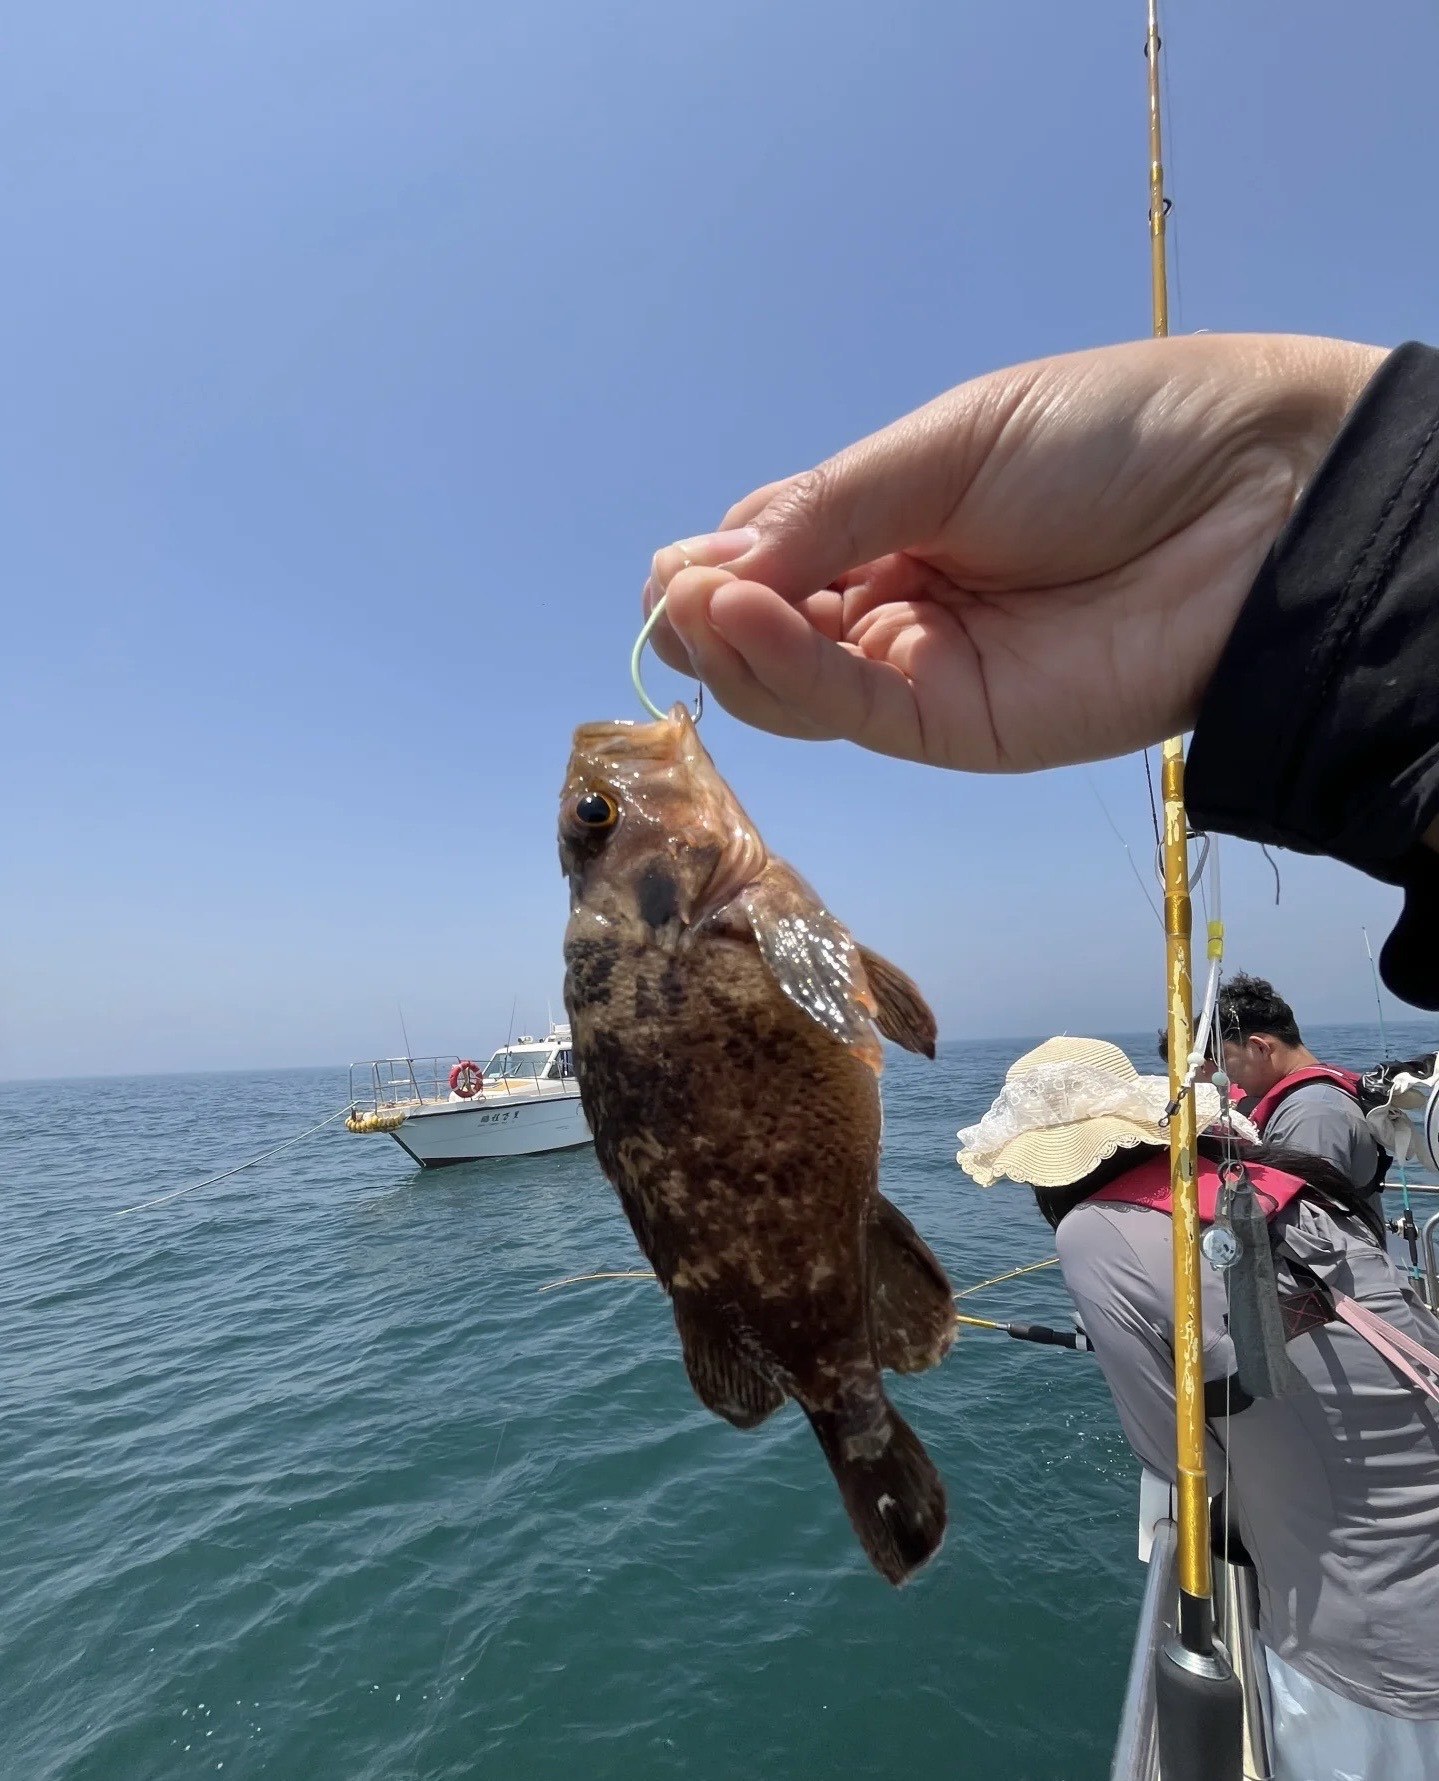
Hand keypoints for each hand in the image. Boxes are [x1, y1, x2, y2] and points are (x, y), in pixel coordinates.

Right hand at [644, 334, 1383, 771]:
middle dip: (710, 617)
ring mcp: (926, 672)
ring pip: (795, 687)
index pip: (770, 560)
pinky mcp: (962, 728)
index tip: (686, 563)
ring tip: (695, 604)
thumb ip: (826, 513)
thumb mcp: (944, 447)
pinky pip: (854, 712)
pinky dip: (790, 673)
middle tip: (677, 592)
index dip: (719, 568)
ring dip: (733, 648)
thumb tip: (702, 573)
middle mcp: (896, 607)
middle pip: (768, 636)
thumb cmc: (1110, 439)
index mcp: (890, 526)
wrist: (1254, 497)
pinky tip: (745, 622)